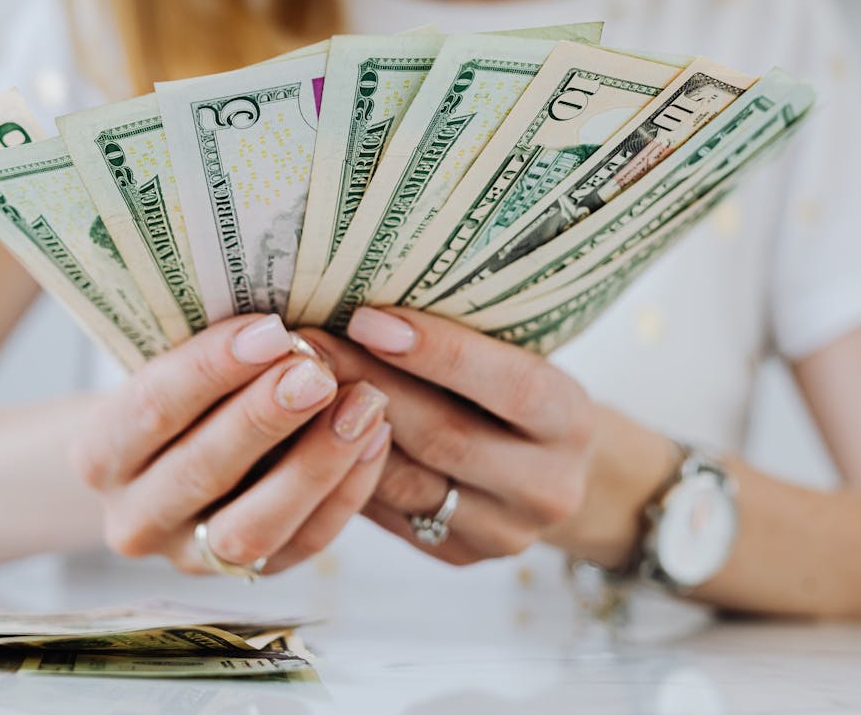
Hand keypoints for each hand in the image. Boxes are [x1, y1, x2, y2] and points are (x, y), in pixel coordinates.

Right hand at [72, 314, 391, 574]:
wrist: (167, 465)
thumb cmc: (182, 396)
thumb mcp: (171, 365)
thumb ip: (213, 353)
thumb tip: (283, 321)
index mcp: (100, 453)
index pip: (152, 408)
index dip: (212, 368)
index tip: (272, 329)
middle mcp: (134, 517)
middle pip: (201, 469)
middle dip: (265, 416)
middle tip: (319, 370)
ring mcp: (189, 557)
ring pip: (252, 526)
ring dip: (315, 462)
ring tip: (364, 404)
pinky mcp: (249, 576)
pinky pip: (302, 543)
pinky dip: (345, 493)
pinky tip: (374, 440)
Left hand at [300, 308, 679, 566]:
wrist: (547, 470)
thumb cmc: (512, 392)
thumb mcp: (513, 357)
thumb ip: (461, 339)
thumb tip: (364, 305)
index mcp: (570, 420)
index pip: (511, 385)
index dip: (438, 352)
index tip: (366, 318)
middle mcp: (547, 486)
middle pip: (446, 437)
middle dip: (369, 386)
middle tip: (306, 345)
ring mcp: (503, 532)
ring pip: (406, 483)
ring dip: (342, 432)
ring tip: (290, 386)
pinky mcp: (459, 555)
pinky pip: (389, 513)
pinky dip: (345, 470)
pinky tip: (305, 433)